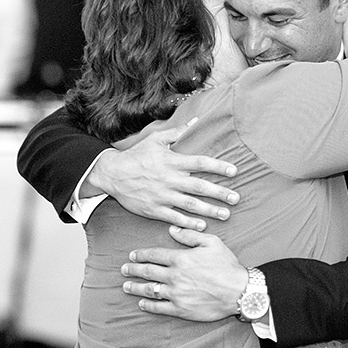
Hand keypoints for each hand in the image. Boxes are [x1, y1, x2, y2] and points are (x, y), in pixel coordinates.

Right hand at [87, 121, 239, 230]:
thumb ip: (177, 132)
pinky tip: (202, 226)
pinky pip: (174, 217)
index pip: (200, 163)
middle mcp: (169, 179)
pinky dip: (188, 222)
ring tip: (226, 214)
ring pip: (190, 205)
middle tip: (236, 198)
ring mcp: (162, 196)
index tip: (234, 171)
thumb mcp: (155, 139)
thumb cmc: (136, 155)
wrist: (111, 174)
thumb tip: (195, 121)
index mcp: (172, 161)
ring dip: (209, 210)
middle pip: (199, 187)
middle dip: (219, 193)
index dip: (218, 167)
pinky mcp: (153, 209)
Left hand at [120, 226, 247, 321]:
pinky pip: (158, 307)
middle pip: (147, 272)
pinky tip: (142, 303)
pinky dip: (148, 305)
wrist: (240, 291)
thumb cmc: (227, 266)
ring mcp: (176, 294)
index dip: (141, 254)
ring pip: (149, 290)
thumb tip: (172, 230)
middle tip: (123, 269)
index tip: (132, 255)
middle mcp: (174, 276)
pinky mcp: (180, 309)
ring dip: (135, 287)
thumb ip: (190, 235)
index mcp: (180, 258)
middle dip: (132, 269)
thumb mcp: (212, 243)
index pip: (154, 255)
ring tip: (126, 286)